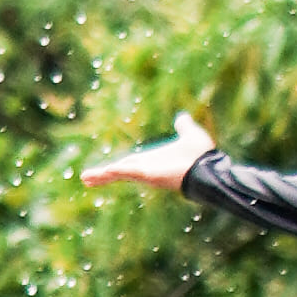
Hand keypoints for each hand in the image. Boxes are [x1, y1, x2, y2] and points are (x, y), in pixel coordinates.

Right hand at [81, 105, 218, 191]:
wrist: (210, 167)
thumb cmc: (202, 155)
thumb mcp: (190, 133)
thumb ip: (184, 126)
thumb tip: (182, 117)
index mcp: (154, 160)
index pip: (130, 163)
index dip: (117, 166)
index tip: (105, 170)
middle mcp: (148, 168)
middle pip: (120, 171)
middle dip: (103, 174)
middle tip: (86, 178)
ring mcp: (148, 172)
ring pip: (120, 173)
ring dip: (103, 175)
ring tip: (85, 178)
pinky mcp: (150, 175)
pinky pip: (129, 172)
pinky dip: (117, 171)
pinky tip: (102, 171)